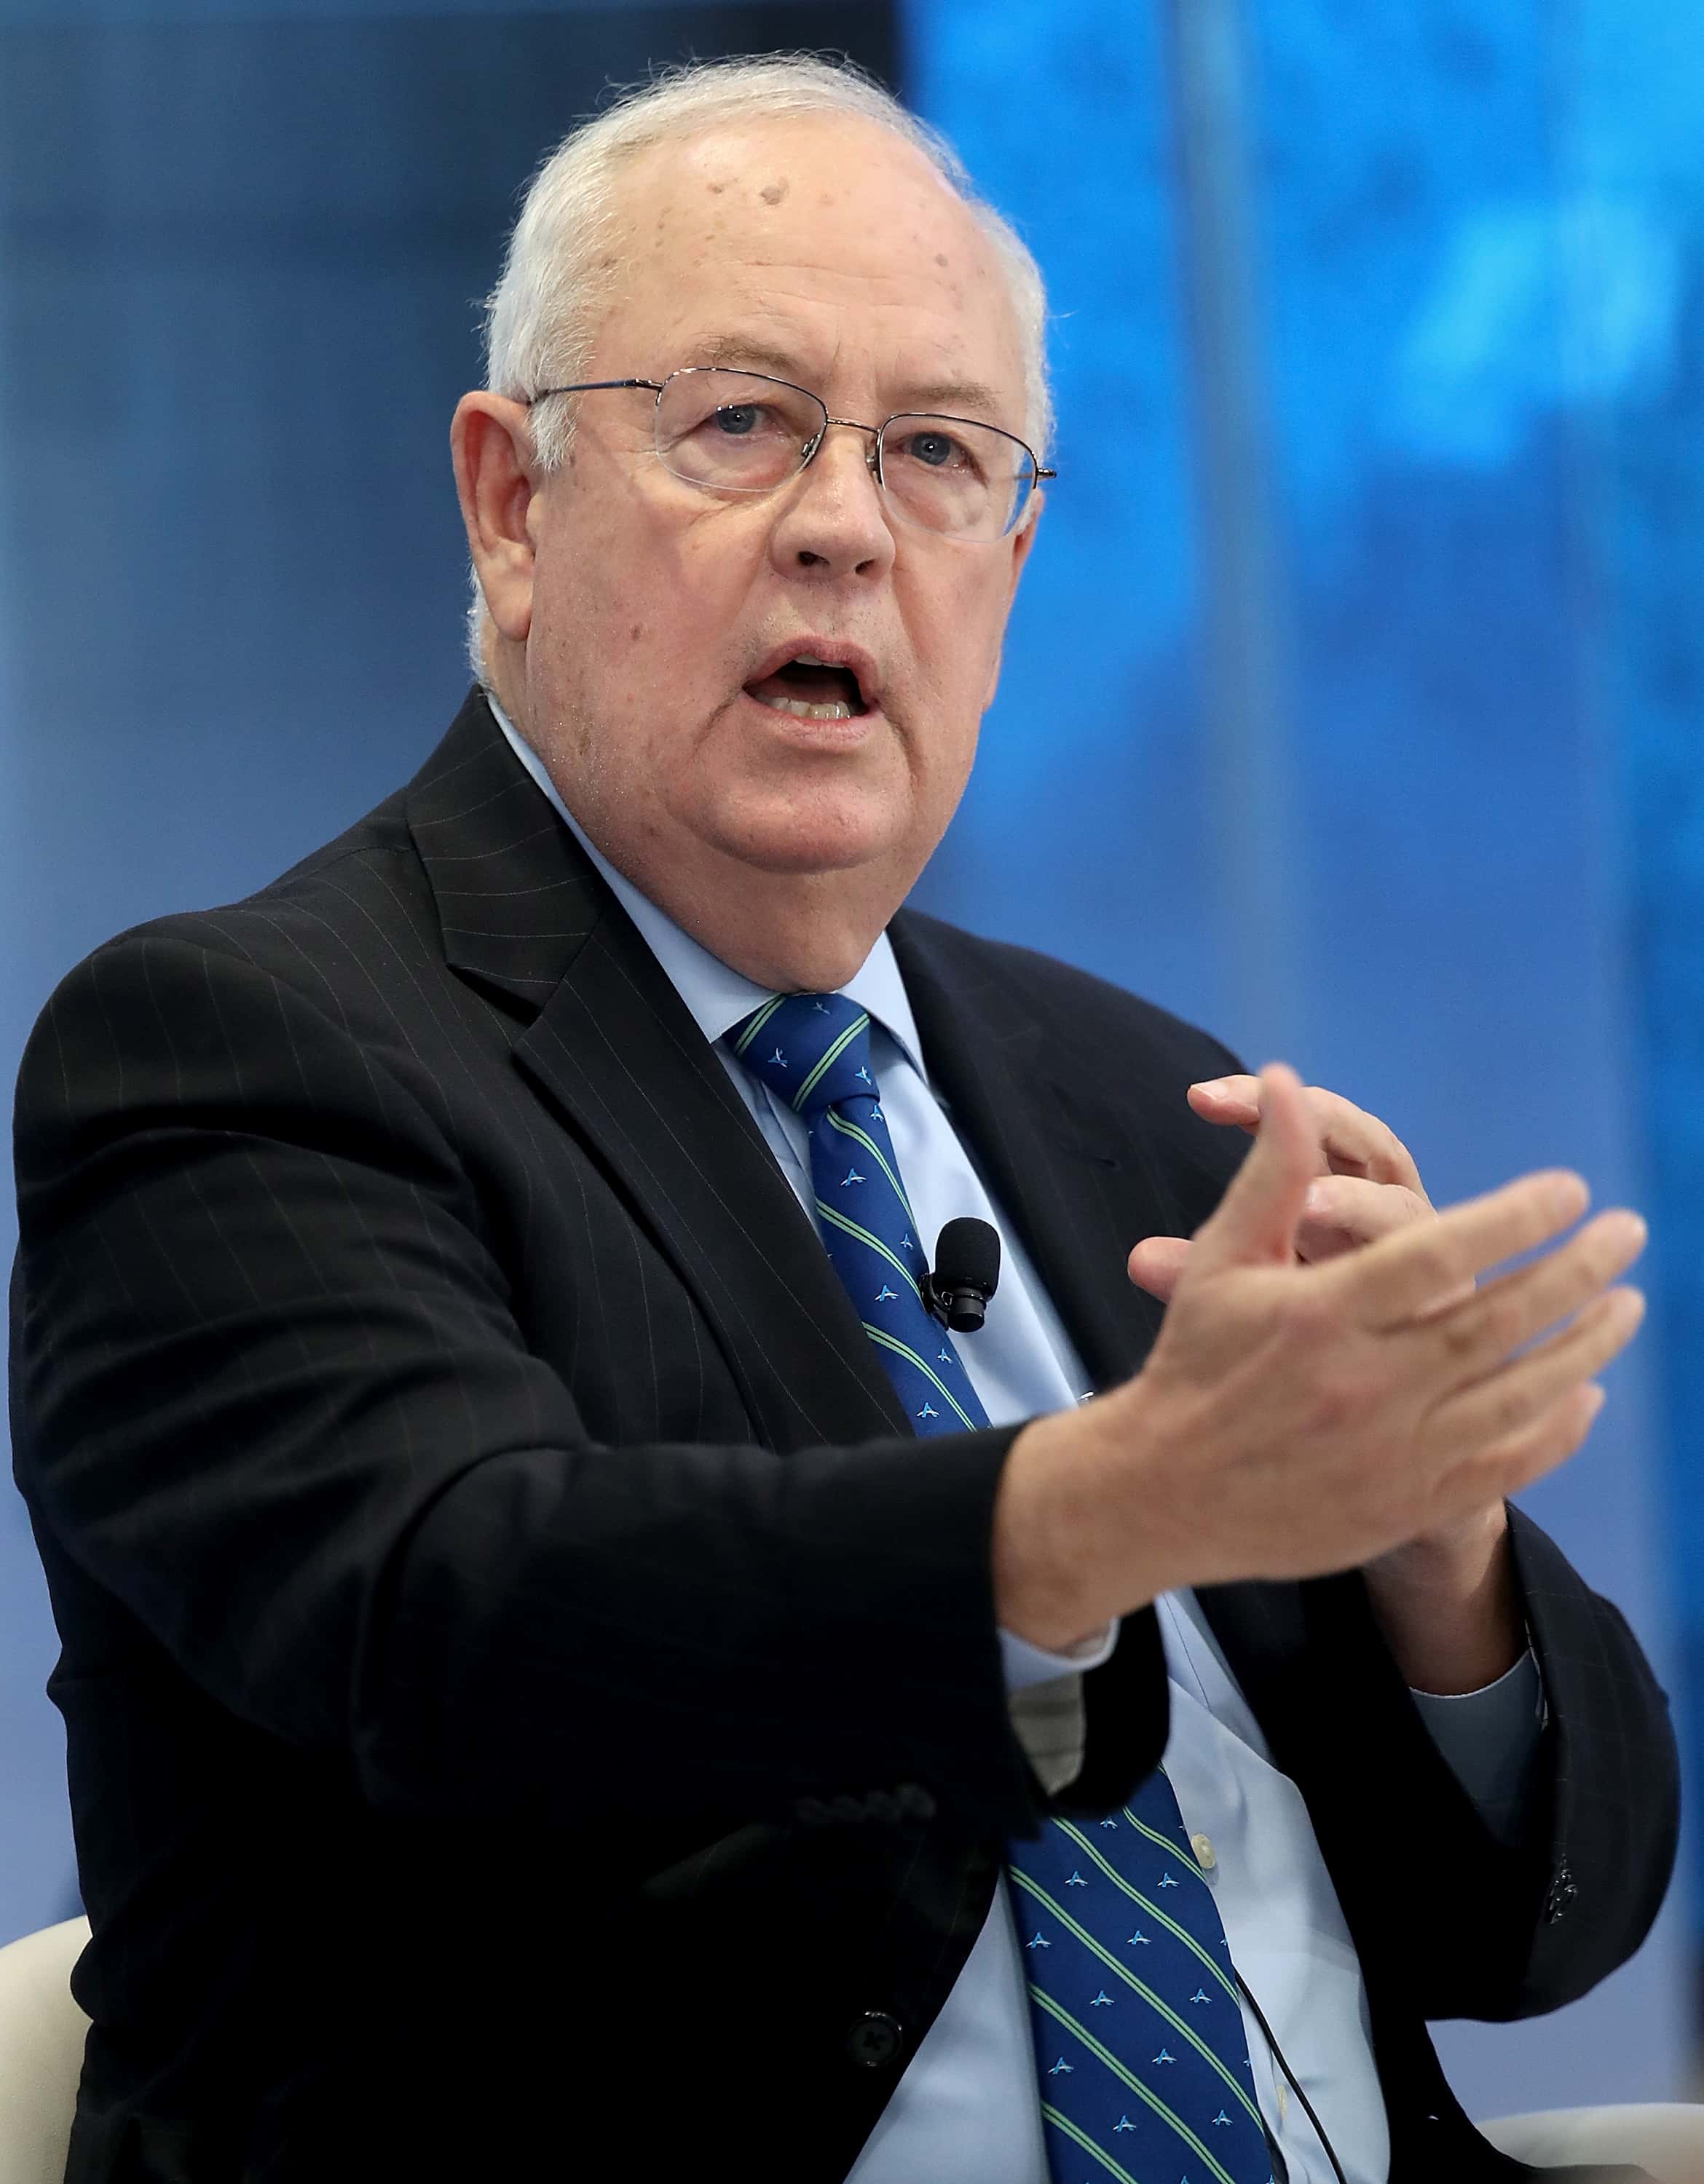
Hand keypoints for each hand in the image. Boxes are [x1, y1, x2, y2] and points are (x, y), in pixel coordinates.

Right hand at [992, 1066, 1645, 1648]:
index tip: (1568, 1190)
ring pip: (1515, 1393)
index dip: (1512, 1217)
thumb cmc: (1195, 1363)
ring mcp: (1390, 1452)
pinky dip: (1554, 1430)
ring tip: (1628, 1304)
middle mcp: (1362, 1384)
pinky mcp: (1403, 1506)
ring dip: (1584, 1345)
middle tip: (1628, 1233)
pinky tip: (1585, 1394)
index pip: (1436, 1253)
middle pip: (1495, 1321)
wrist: (1163, 1494)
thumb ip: (1269, 1172)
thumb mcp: (1221, 1260)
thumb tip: (1288, 1079)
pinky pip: (1503, 1466)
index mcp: (1320, 1316)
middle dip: (1574, 1272)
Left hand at [1126, 1073, 1438, 1299]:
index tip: (1200, 1098)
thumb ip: (1196, 1270)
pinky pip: (1439, 1279)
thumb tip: (1137, 1259)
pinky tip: (1366, 1287)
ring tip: (1307, 1207)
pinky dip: (1405, 1273)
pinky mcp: (1455, 1304)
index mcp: (1342, 1186)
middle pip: (1369, 1142)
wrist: (1379, 1400)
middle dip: (1319, 1125)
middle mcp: (1389, 1207)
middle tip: (1267, 1123)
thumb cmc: (1314, 1327)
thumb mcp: (1249, 1289)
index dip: (1259, 1104)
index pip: (1306, 1123)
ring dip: (1357, 1203)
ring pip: (1404, 1209)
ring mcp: (1428, 1255)